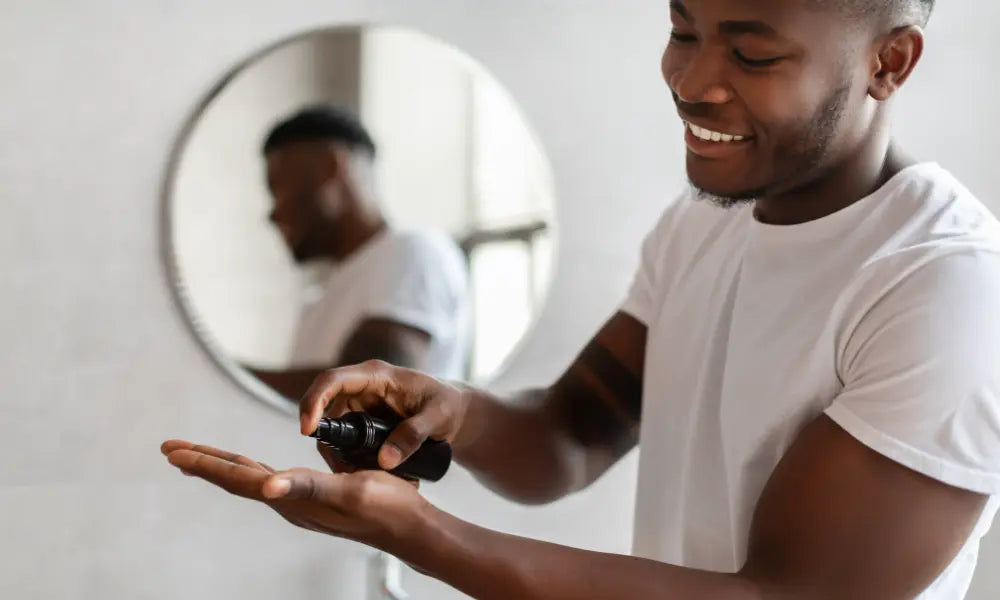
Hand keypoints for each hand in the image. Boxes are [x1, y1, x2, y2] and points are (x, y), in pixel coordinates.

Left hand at [161, 440, 430, 553]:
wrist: (408, 528)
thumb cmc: (383, 508)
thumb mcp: (347, 492)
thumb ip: (306, 487)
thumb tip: (266, 486)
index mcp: (291, 498)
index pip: (237, 477)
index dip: (204, 463)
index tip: (173, 451)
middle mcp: (289, 501)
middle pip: (236, 478)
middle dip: (202, 463)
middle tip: (171, 450)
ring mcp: (300, 502)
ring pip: (250, 479)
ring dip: (222, 466)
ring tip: (200, 458)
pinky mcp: (314, 498)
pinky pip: (271, 480)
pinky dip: (251, 470)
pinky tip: (255, 470)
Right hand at [300, 360, 469, 472]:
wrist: (455, 413)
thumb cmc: (448, 405)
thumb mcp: (438, 417)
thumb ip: (413, 435)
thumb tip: (383, 460)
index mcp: (376, 375)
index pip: (332, 380)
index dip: (314, 401)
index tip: (307, 429)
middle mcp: (361, 388)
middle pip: (325, 410)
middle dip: (326, 442)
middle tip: (341, 472)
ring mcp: (359, 406)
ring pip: (333, 431)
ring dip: (339, 455)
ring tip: (362, 478)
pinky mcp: (362, 424)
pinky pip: (345, 442)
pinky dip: (349, 459)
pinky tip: (365, 476)